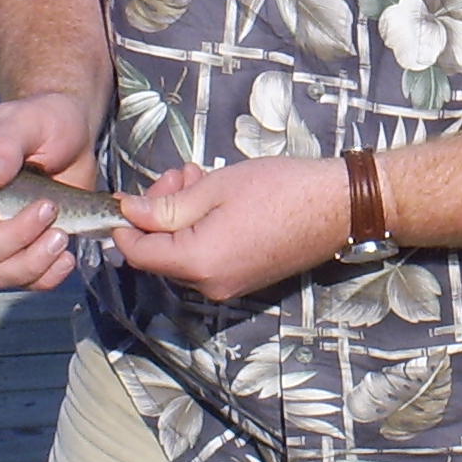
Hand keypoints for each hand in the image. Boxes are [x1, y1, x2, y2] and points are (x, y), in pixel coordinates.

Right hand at [0, 93, 99, 292]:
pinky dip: (49, 274)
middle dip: (12, 236)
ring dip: (32, 259)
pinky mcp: (35, 250)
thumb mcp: (21, 121)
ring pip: (1, 274)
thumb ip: (4, 145)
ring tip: (60, 231)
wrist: (76, 133)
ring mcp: (7, 240)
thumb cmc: (40, 121)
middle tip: (46, 206)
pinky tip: (67, 255)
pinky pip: (32, 281)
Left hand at [113, 157, 349, 302]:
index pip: (139, 253)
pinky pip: (208, 258)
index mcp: (198, 263)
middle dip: (158, 213)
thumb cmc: (279, 190)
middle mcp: (210, 285)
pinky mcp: (247, 279)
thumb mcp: (215, 189)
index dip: (123, 226)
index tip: (124, 198)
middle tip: (176, 175)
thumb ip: (167, 206)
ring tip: (197, 178)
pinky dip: (202, 231)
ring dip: (182, 217)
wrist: (338, 206)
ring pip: (185, 254)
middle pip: (161, 254)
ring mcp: (230, 286)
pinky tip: (215, 198)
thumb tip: (129, 213)